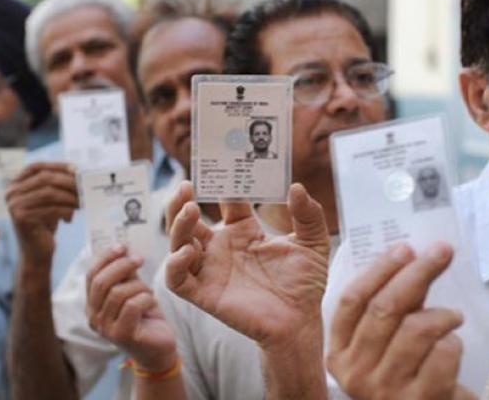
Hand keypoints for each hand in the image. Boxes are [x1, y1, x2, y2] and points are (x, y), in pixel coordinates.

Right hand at [6, 162, 77, 265]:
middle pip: (45, 178)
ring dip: (70, 197)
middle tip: (85, 188)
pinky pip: (51, 209)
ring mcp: (14, 205)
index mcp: (15, 184)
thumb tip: (78, 172)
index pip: (36, 166)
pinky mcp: (22, 218)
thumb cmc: (44, 223)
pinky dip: (66, 211)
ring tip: (82, 203)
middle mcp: (11, 192)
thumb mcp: (48, 200)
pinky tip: (70, 218)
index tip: (77, 169)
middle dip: (68, 182)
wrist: (35, 252)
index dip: (57, 165)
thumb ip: (56, 185)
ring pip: (50, 193)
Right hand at [86, 246, 177, 371]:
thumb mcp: (133, 290)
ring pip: (118, 293)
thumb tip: (122, 249)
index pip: (91, 275)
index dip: (105, 257)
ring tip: (148, 291)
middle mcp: (93, 317)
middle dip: (122, 265)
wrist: (158, 347)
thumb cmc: (145, 316)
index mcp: (92, 304)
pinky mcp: (122, 335)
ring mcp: (105, 328)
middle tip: (139, 259)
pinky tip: (151, 302)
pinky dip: (145, 298)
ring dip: (138, 286)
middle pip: (101, 282)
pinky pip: (132, 306)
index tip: (122, 246)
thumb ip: (125, 274)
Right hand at [165, 181, 329, 348]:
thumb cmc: (304, 284)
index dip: (223, 184)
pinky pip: (177, 280)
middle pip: (189, 219)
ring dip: (177, 225)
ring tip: (189, 209)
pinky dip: (175, 264)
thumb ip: (309, 215)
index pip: (225, 201)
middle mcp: (222, 248)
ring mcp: (210, 270)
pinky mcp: (205, 294)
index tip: (224, 166)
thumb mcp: (313, 243)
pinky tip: (188, 251)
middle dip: (181, 200)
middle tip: (186, 184)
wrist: (301, 322)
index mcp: (244, 231)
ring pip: (178, 243)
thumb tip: (296, 186)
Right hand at [326, 243, 469, 399]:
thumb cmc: (408, 374)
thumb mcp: (385, 343)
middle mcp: (355, 374)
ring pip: (415, 329)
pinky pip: (442, 353)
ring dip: (442, 314)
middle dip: (417, 273)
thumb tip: (411, 256)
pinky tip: (452, 345)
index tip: (404, 248)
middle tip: (441, 252)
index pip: (352, 300)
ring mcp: (385, 390)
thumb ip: (390, 307)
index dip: (379, 269)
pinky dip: (454, 342)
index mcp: (339, 352)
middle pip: (384, 308)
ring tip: (453, 315)